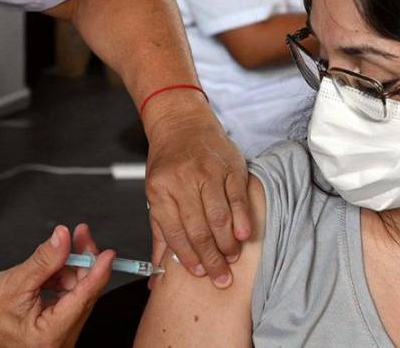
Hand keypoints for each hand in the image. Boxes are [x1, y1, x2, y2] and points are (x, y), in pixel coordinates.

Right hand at [0, 224, 113, 347]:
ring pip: (76, 296)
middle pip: (84, 295)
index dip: (98, 271)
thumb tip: (64, 238)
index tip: (107, 252)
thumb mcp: (16, 281)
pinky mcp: (52, 330)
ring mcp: (56, 338)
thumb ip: (45, 259)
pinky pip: (66, 301)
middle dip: (83, 263)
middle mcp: (57, 342)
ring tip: (59, 250)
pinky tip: (55, 266)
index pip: (84, 298)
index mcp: (50, 335)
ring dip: (72, 270)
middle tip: (79, 236)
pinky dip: (63, 281)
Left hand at [144, 103, 251, 288]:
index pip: (175, 232)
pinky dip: (242, 219)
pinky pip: (237, 197)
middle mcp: (182, 181)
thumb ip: (160, 231)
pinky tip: (244, 236)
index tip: (200, 273)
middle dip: (211, 258)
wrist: (181, 122)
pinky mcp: (229, 166)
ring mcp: (207, 172)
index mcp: (159, 190)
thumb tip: (156, 270)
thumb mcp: (156, 193)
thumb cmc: (168, 162)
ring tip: (232, 258)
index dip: (189, 257)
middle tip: (222, 277)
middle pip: (198, 229)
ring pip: (219, 216)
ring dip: (227, 243)